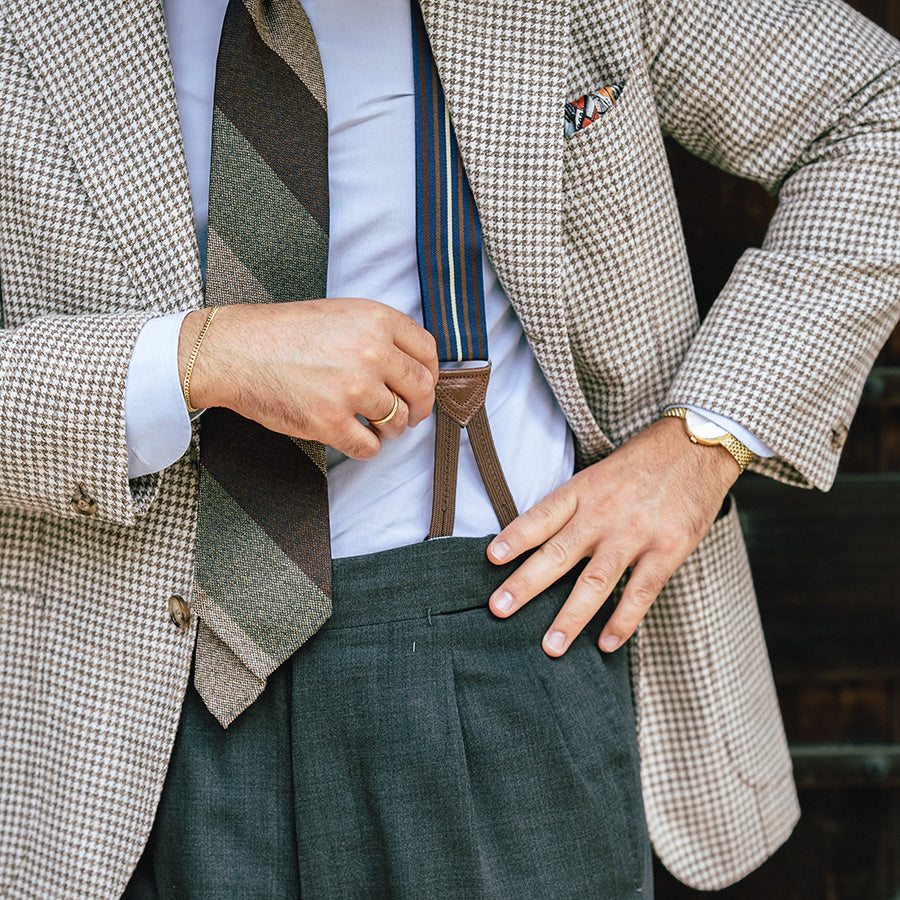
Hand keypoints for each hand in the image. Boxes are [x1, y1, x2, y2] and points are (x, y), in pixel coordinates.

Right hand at [178, 299, 438, 458]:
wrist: (232, 350)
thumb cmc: (281, 333)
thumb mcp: (340, 314)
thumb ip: (378, 334)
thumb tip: (413, 366)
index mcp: (375, 319)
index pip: (427, 352)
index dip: (429, 375)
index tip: (420, 386)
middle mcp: (370, 351)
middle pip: (421, 389)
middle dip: (417, 408)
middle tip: (407, 415)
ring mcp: (352, 388)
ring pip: (397, 421)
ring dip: (390, 429)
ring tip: (373, 424)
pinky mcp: (330, 422)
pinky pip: (370, 447)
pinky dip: (366, 446)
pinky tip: (352, 435)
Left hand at [486, 417, 739, 654]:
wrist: (696, 446)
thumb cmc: (641, 464)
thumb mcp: (599, 473)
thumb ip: (573, 506)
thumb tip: (538, 541)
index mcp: (583, 491)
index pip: (542, 516)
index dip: (515, 537)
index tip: (491, 558)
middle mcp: (603, 513)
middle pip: (559, 553)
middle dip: (526, 584)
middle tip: (499, 608)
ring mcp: (635, 533)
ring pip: (596, 580)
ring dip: (571, 616)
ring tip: (551, 646)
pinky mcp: (667, 550)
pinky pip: (641, 592)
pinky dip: (622, 620)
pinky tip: (606, 643)